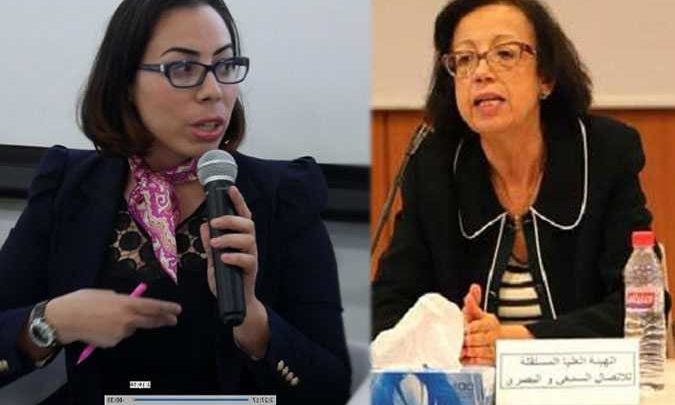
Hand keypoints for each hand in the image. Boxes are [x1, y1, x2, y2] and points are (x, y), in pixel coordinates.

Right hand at [45, 289, 181, 346]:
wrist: (64, 319)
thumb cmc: (83, 301)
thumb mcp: (107, 294)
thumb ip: (122, 300)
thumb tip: (131, 303)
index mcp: (127, 304)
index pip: (154, 307)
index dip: (167, 308)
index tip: (178, 310)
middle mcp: (128, 319)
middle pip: (151, 321)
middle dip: (164, 320)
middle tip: (172, 320)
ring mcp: (121, 333)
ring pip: (131, 328)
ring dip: (127, 324)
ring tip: (106, 318)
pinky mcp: (113, 343)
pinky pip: (118, 336)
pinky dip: (114, 331)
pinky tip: (100, 326)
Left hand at [200, 185, 268, 357]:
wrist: (235, 302)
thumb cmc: (226, 277)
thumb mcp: (213, 258)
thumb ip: (210, 242)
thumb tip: (204, 225)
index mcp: (240, 238)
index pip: (242, 215)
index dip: (238, 201)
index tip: (230, 189)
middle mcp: (249, 245)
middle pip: (248, 224)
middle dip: (231, 219)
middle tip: (215, 222)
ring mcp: (251, 257)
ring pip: (248, 239)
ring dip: (229, 238)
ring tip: (214, 244)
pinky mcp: (251, 271)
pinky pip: (247, 260)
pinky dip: (234, 257)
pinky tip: (223, 258)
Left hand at [461, 284, 497, 364]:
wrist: (501, 340)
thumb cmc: (484, 326)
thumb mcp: (479, 314)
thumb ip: (474, 303)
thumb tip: (474, 288)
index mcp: (490, 323)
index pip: (480, 325)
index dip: (472, 327)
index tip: (466, 328)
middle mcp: (492, 336)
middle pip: (478, 339)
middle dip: (468, 340)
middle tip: (460, 340)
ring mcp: (492, 350)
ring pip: (479, 352)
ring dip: (468, 351)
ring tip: (460, 349)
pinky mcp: (490, 361)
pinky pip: (479, 362)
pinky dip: (470, 361)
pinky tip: (463, 358)